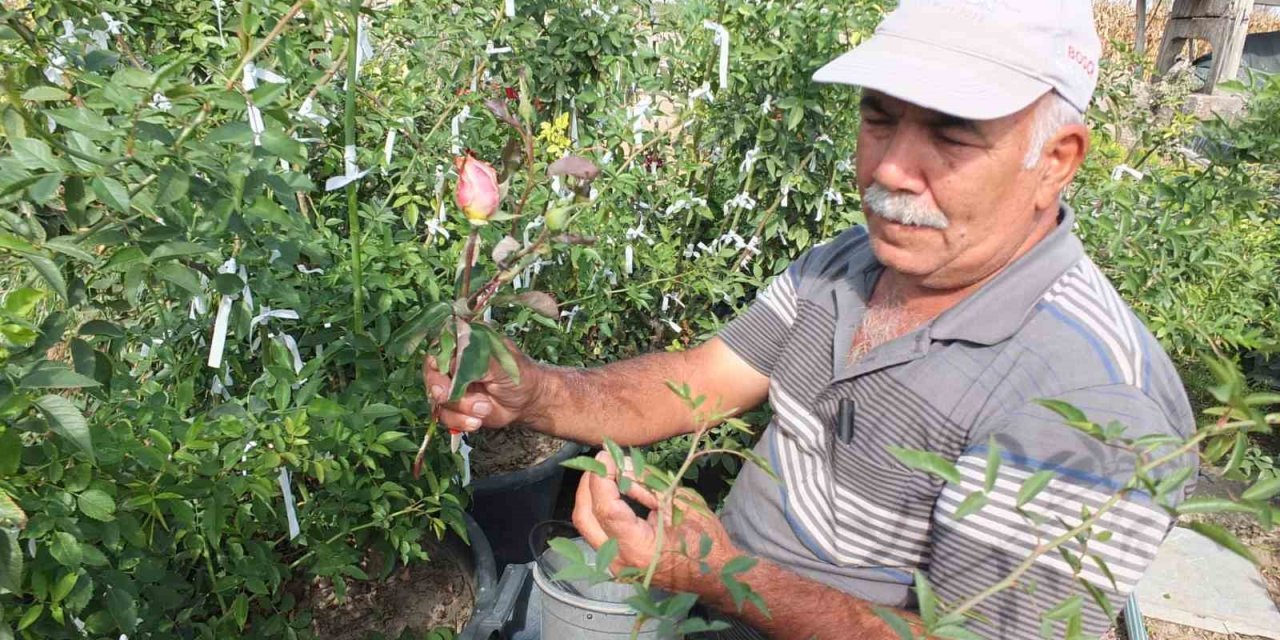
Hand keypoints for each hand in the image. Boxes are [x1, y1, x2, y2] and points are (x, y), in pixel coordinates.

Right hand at [422, 336, 543, 432]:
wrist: (527, 401)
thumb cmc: (519, 376)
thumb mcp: (503, 365)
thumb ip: (481, 360)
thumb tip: (458, 358)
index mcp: (465, 343)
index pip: (439, 346)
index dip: (438, 361)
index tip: (445, 373)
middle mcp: (454, 362)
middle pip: (431, 373)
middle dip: (441, 388)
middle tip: (449, 397)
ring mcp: (452, 385)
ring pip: (437, 398)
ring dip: (459, 408)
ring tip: (484, 409)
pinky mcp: (453, 405)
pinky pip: (444, 415)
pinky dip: (459, 421)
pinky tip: (476, 421)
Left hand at [572, 451, 739, 592]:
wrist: (715, 575)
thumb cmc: (706, 540)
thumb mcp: (681, 502)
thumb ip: (647, 483)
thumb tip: (621, 464)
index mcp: (638, 548)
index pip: (606, 508)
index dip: (602, 478)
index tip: (606, 455)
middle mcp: (620, 560)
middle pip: (584, 517)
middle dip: (588, 484)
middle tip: (601, 461)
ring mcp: (616, 564)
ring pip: (587, 525)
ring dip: (591, 495)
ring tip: (606, 472)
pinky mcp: (618, 561)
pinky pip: (599, 531)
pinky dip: (601, 508)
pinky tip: (612, 491)